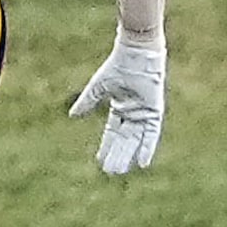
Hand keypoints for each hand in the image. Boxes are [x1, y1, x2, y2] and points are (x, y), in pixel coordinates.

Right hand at [69, 30, 164, 174]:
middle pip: (124, 139)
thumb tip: (72, 116)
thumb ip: (87, 102)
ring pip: (135, 140)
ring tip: (120, 171)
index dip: (107, 146)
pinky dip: (147, 147)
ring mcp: (144, 113)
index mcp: (121, 107)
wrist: (136, 54)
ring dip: (128, 155)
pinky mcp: (154, 111)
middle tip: (110, 172)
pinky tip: (143, 162)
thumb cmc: (118, 65)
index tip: (100, 161)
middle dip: (117, 155)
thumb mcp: (98, 87)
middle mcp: (134, 113)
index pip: (113, 132)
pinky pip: (151, 134)